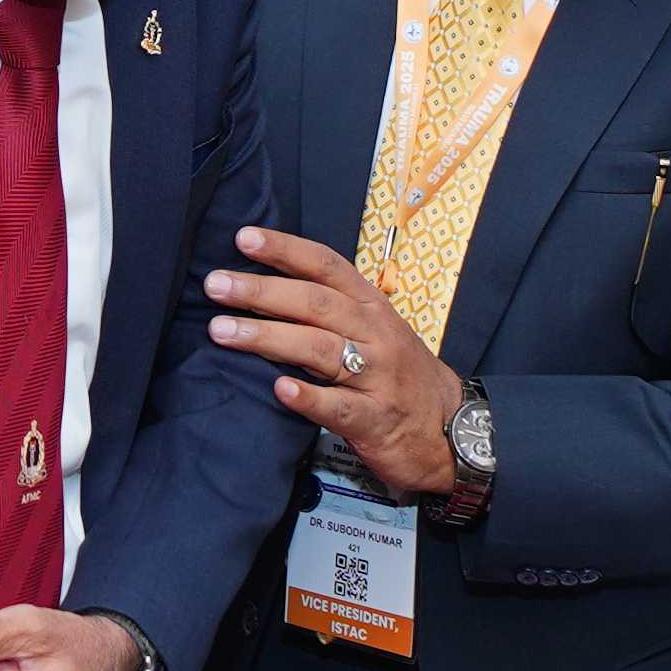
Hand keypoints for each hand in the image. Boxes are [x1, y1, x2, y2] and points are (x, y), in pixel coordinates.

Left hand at [203, 230, 462, 496]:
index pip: (327, 267)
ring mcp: (378, 378)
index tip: (243, 238)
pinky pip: (339, 407)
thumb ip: (332, 309)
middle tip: (214, 285)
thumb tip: (266, 286)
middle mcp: (376, 334)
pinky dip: (309, 397)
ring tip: (221, 331)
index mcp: (372, 307)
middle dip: (261, 292)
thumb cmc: (401, 375)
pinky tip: (278, 389)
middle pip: (315, 304)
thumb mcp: (377, 330)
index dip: (286, 250)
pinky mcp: (376, 420)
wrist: (455, 432)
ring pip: (320, 349)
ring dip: (268, 337)